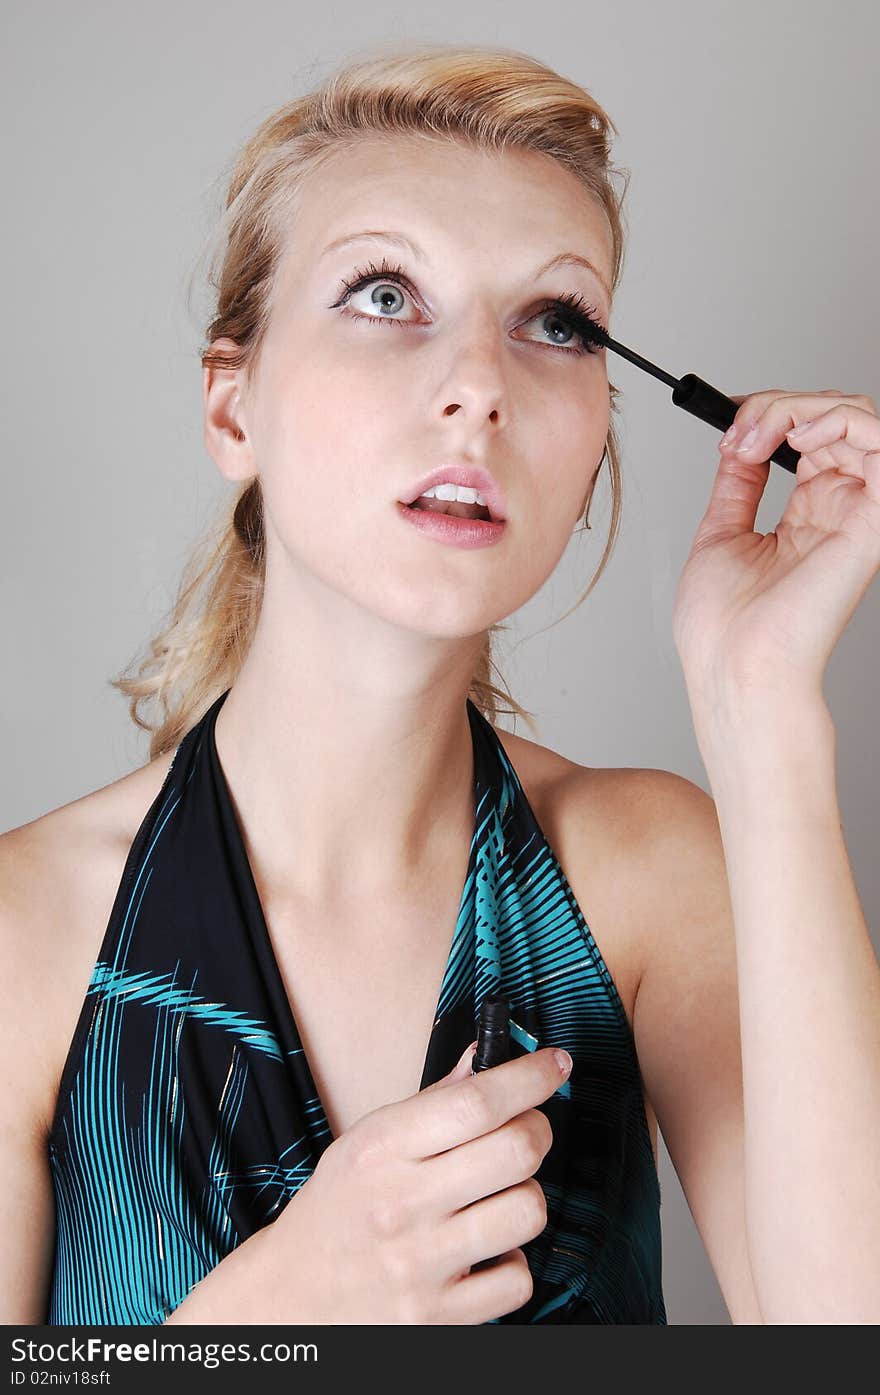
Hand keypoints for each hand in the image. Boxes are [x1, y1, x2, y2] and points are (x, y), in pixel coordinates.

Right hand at [268, 1042, 570, 1322]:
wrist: (289, 1299)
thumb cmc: (337, 1211)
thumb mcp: (367, 1143)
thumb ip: (431, 1103)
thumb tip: (484, 1058)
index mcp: (381, 1149)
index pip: (476, 1101)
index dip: (529, 1077)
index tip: (555, 1064)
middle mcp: (401, 1204)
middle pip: (516, 1151)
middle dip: (537, 1131)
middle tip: (526, 1131)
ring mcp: (421, 1265)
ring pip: (528, 1211)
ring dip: (526, 1197)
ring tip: (497, 1198)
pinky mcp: (438, 1317)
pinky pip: (518, 1279)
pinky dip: (511, 1263)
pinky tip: (484, 1253)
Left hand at [672, 389, 879, 705]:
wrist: (733, 666)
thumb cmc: (725, 627)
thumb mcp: (722, 532)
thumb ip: (739, 483)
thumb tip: (742, 440)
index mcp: (808, 515)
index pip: (813, 435)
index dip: (773, 412)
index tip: (729, 418)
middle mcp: (839, 510)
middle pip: (836, 418)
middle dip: (779, 405)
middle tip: (738, 433)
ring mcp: (858, 513)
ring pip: (859, 418)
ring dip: (803, 406)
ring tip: (758, 436)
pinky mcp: (872, 521)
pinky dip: (840, 420)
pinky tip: (798, 437)